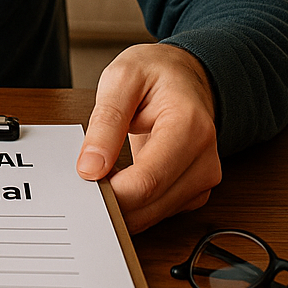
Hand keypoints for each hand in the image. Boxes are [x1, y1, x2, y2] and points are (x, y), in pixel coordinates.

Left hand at [76, 42, 220, 232]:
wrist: (184, 74)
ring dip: (123, 206)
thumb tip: (90, 167)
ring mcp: (203, 177)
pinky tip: (121, 181)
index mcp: (189, 126)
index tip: (83, 184)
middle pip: (151, 204)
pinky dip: (135, 205)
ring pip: (154, 215)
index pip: (148, 181)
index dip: (112, 193)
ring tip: (103, 174)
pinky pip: (159, 212)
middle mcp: (204, 157)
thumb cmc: (156, 73)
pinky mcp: (195, 190)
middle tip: (84, 182)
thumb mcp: (121, 79)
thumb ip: (106, 123)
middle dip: (113, 201)